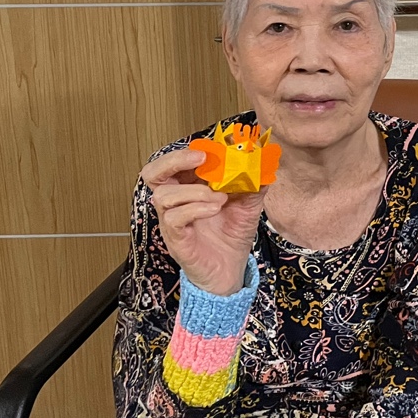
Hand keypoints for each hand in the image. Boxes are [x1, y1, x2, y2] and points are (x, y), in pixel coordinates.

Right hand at [141, 148, 264, 295]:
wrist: (231, 269)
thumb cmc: (232, 235)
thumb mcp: (249, 204)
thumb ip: (254, 183)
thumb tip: (263, 162)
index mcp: (189, 187)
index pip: (175, 162)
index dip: (189, 151)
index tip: (214, 148)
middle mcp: (175, 201)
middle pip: (154, 173)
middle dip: (174, 160)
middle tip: (201, 158)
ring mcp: (172, 220)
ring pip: (163, 195)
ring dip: (194, 191)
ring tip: (219, 198)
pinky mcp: (176, 238)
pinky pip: (173, 218)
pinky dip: (195, 209)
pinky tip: (214, 209)